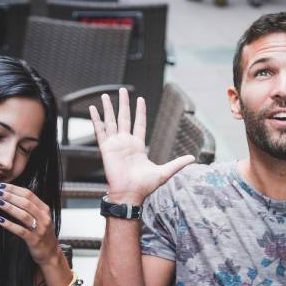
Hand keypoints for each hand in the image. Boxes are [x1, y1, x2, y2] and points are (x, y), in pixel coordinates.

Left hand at [0, 184, 60, 266]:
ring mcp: (40, 229)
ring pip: (23, 215)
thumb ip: (30, 207)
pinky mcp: (34, 240)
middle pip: (26, 202)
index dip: (14, 189)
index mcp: (45, 209)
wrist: (50, 253)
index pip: (29, 194)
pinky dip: (9, 224)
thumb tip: (12, 194)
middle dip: (10, 195)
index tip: (2, 185)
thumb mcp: (40, 217)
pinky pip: (20, 231)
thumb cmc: (41, 233)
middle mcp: (44, 218)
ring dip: (9, 207)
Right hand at [89, 88, 194, 202]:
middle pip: (124, 118)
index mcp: (138, 146)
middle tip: (122, 90)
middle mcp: (125, 142)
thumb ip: (178, 163)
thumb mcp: (164, 172)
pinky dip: (96, 120)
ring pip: (111, 121)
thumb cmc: (144, 186)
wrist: (130, 194)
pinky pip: (100, 131)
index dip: (140, 111)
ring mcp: (115, 144)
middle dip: (124, 104)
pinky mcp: (106, 148)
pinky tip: (92, 109)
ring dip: (108, 108)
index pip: (139, 124)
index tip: (140, 99)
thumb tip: (193, 158)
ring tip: (106, 95)